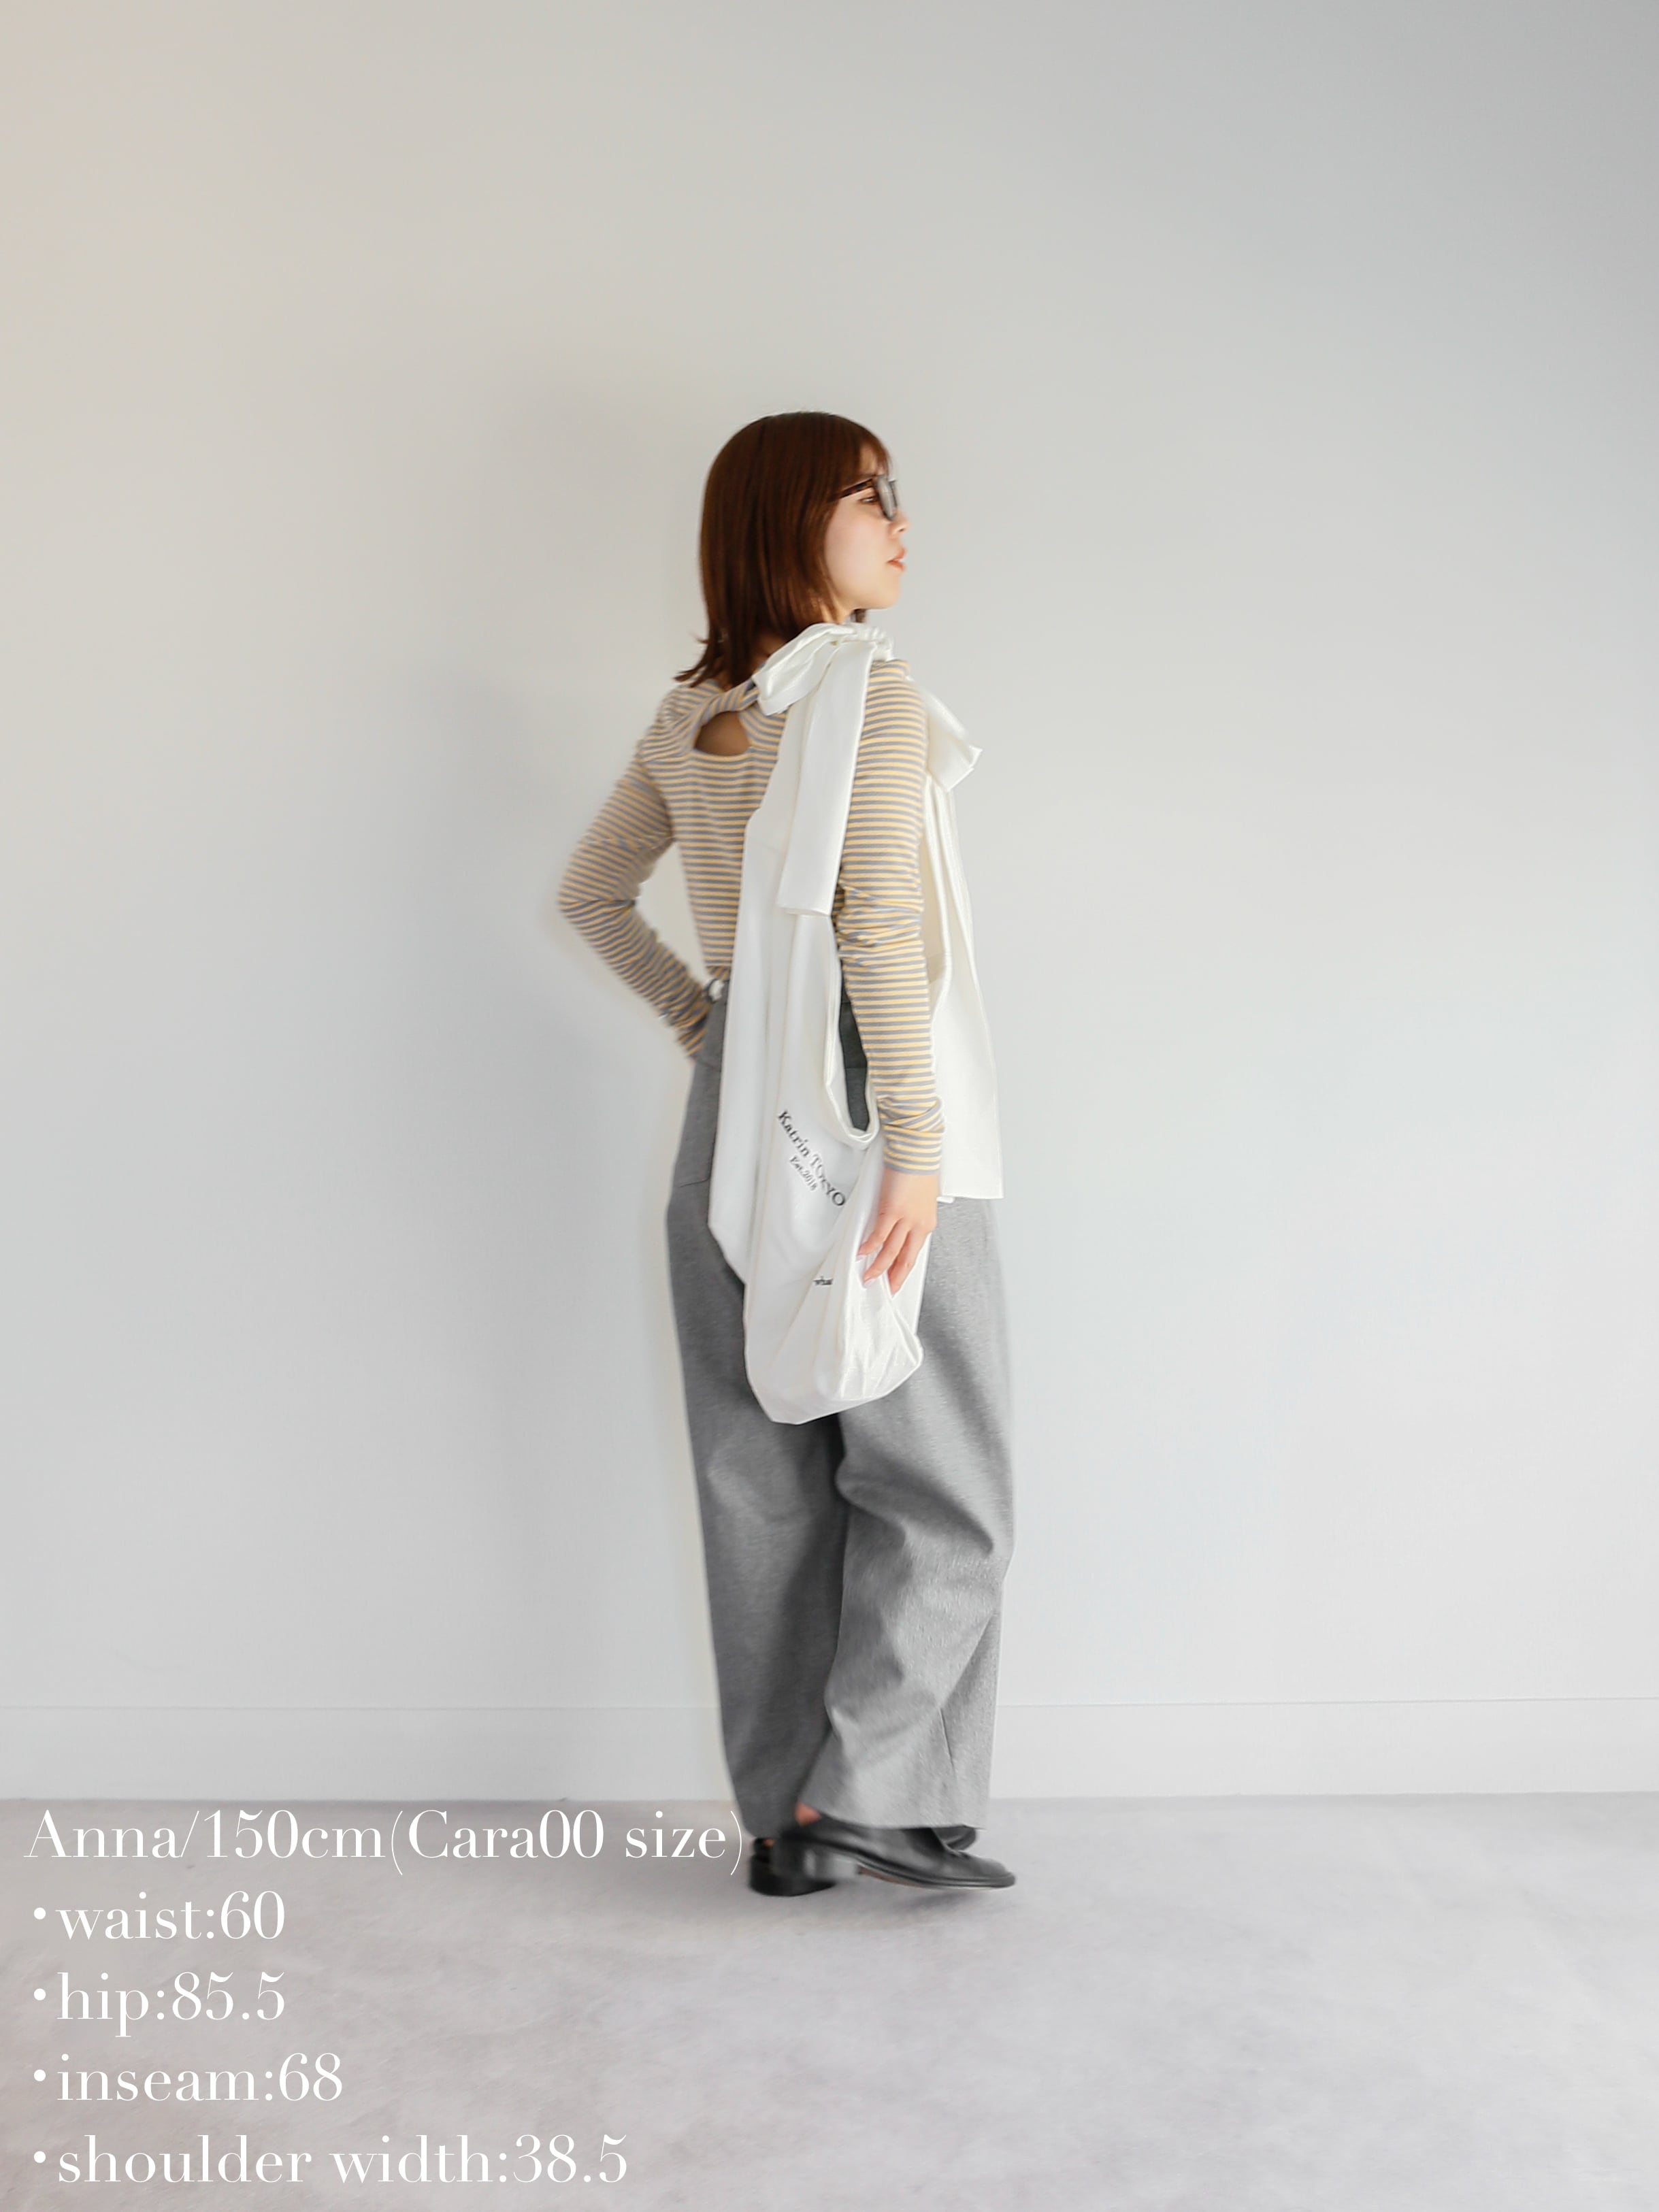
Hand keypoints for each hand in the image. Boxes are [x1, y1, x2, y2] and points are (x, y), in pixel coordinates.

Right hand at [858, 1167, 938, 1293]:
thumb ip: (911, 1214)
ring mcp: (906, 1219)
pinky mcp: (893, 1210)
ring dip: (879, 1267)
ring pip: (891, 1251)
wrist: (918, 1151)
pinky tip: (862, 1254)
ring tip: (869, 1278)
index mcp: (926, 1223)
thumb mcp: (921, 1197)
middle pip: (905, 1258)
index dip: (903, 1271)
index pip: (914, 1254)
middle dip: (893, 1278)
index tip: (896, 1282)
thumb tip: (900, 1223)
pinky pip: (879, 1234)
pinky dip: (870, 1247)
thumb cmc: (919, 1167)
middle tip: (884, 1290)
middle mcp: (919, 1224)